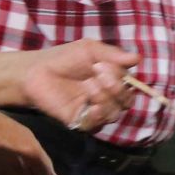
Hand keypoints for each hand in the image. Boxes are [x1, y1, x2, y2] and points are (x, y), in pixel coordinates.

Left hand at [22, 39, 136, 131]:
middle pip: (127, 102)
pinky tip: (91, 106)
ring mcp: (94, 111)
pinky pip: (97, 125)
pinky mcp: (80, 122)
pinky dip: (98, 116)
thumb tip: (138, 58)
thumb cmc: (63, 58)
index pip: (131, 87)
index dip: (122, 78)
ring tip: (87, 85)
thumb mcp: (89, 50)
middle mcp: (107, 98)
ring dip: (104, 97)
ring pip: (114, 113)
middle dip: (116, 88)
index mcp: (112, 81)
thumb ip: (112, 54)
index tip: (101, 65)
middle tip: (96, 73)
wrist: (35, 72)